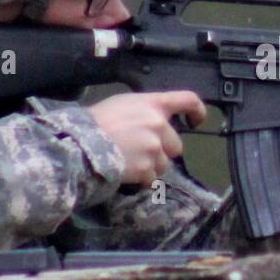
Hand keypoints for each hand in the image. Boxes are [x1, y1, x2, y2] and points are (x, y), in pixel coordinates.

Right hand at [88, 91, 206, 184]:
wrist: (82, 144)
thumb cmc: (97, 121)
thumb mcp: (122, 104)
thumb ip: (144, 111)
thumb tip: (155, 121)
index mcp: (153, 104)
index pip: (188, 100)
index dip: (198, 111)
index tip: (196, 121)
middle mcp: (159, 125)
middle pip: (176, 144)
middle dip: (162, 151)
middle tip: (139, 151)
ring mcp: (155, 148)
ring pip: (165, 164)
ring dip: (151, 166)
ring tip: (129, 162)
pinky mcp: (148, 168)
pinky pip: (152, 179)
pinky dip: (141, 179)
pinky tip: (125, 172)